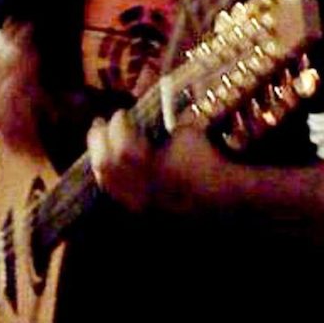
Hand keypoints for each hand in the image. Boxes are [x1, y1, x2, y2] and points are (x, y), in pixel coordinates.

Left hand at [87, 111, 225, 214]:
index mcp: (152, 169)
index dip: (117, 126)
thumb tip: (143, 118)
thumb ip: (159, 126)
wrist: (225, 197)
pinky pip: (117, 194)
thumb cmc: (207, 161)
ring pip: (107, 183)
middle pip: (105, 165)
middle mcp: (141, 189)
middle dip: (98, 141)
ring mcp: (140, 204)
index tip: (121, 112)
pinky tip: (110, 165)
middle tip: (99, 123)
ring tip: (100, 143)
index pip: (121, 146)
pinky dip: (110, 177)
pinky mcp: (142, 211)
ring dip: (100, 158)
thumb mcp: (185, 133)